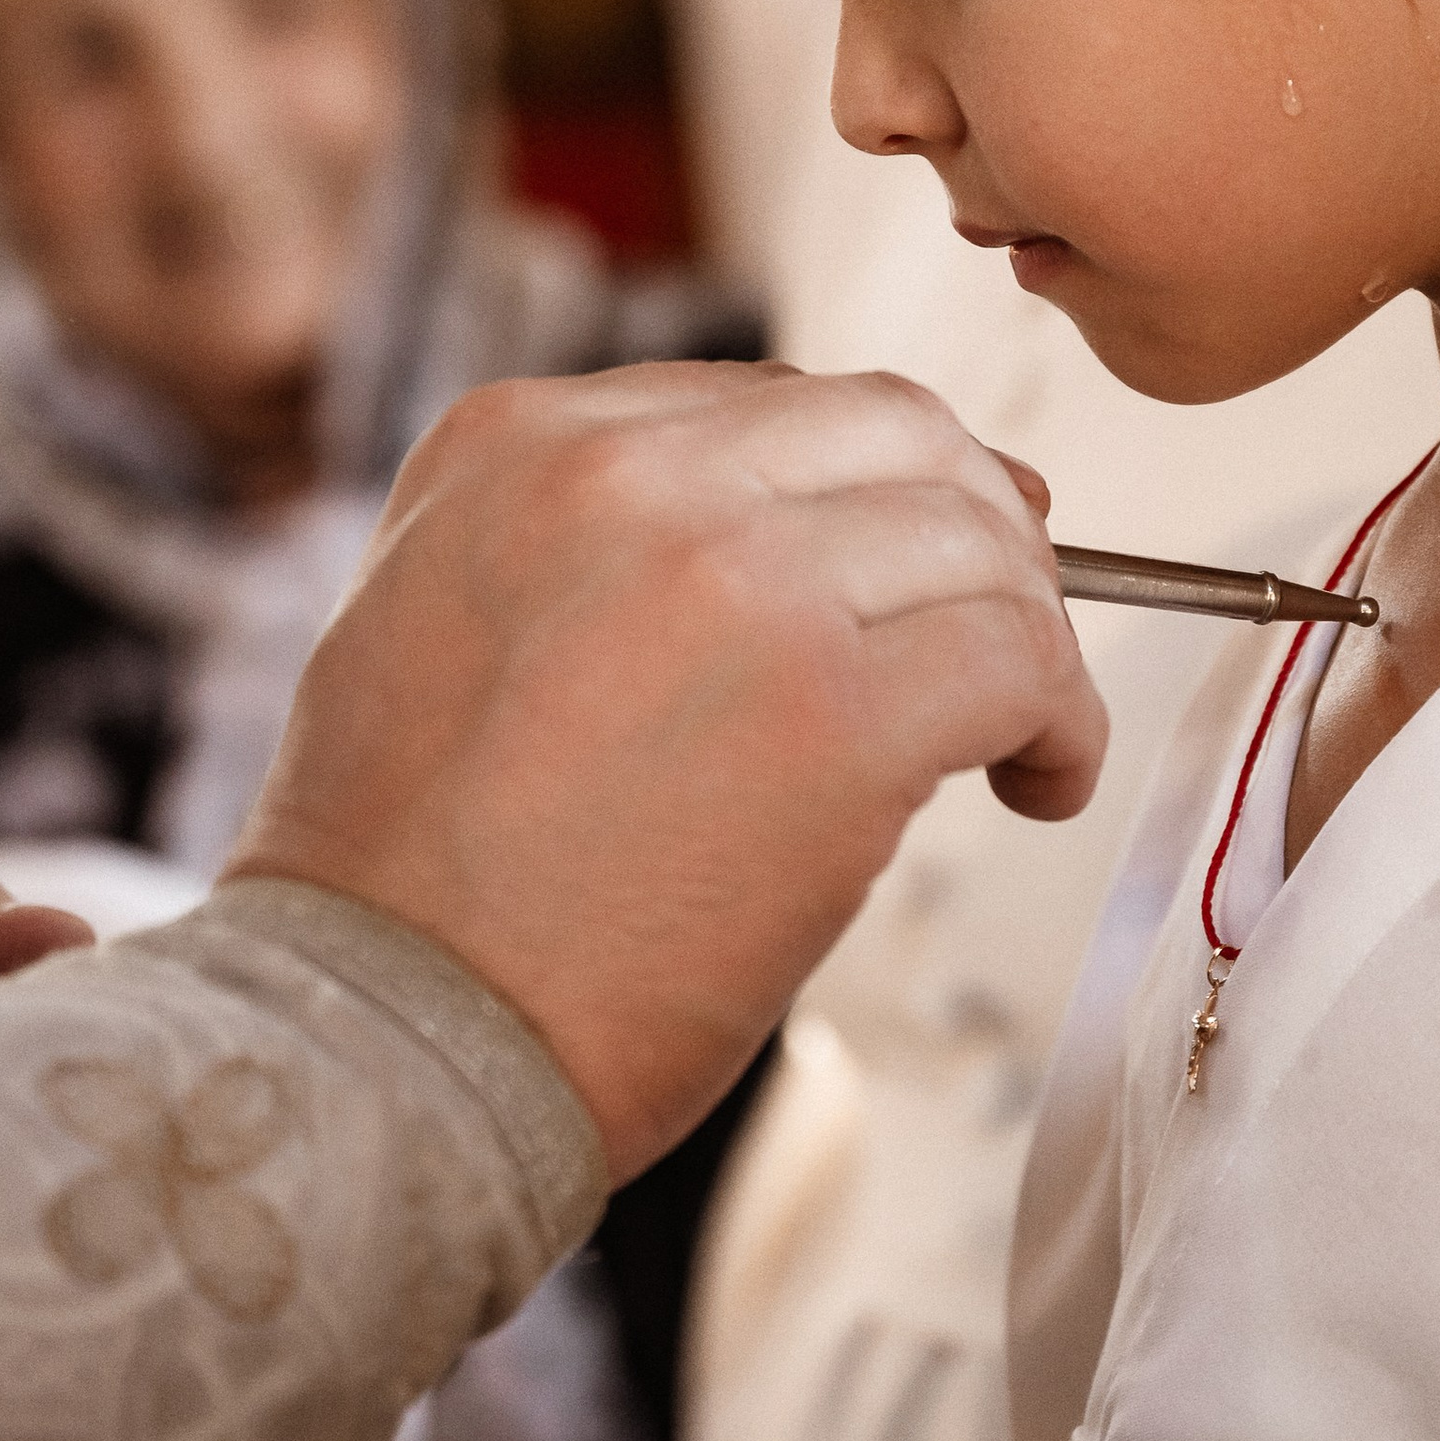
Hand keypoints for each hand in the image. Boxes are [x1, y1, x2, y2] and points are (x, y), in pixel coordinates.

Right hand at [228, 362, 1105, 1178]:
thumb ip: (592, 535)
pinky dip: (1059, 722)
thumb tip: (813, 520)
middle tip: (1003, 623)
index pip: (776, 402)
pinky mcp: (832, 717)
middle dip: (976, 526)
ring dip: (1029, 632)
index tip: (920, 552)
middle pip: (898, 434)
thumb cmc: (413, 880)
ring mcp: (738, 584)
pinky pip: (1020, 661)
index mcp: (524, 439)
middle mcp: (631, 478)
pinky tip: (1036, 779)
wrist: (379, 1039)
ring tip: (1018, 729)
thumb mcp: (444, 612)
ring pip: (979, 541)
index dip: (875, 482)